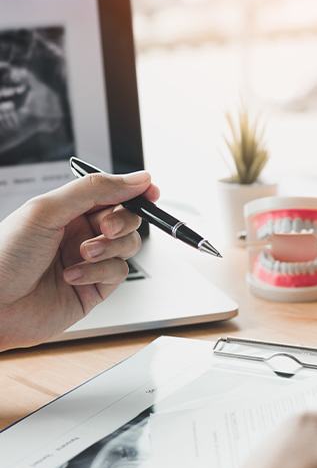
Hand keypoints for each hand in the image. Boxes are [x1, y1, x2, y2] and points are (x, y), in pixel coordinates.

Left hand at [0, 171, 158, 349]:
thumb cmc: (5, 255)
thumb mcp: (48, 209)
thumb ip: (95, 190)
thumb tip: (137, 179)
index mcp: (69, 209)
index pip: (112, 193)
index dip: (134, 191)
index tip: (150, 191)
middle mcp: (81, 233)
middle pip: (127, 219)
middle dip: (121, 221)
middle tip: (104, 228)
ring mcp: (90, 261)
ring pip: (128, 245)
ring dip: (109, 248)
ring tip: (82, 254)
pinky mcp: (95, 288)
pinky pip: (118, 273)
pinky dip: (99, 272)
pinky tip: (72, 276)